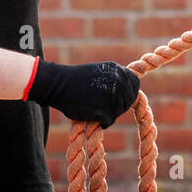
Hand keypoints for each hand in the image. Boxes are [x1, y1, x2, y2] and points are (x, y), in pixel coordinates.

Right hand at [26, 59, 140, 127]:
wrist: (57, 85)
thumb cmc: (75, 80)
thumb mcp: (100, 73)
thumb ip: (114, 80)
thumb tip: (129, 93)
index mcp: (116, 69)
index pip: (134, 83)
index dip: (130, 93)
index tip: (124, 99)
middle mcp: (117, 80)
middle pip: (129, 100)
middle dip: (119, 106)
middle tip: (105, 108)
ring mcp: (112, 95)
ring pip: (119, 111)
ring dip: (109, 114)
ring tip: (95, 109)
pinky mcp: (104, 109)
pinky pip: (109, 121)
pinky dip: (101, 122)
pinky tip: (92, 116)